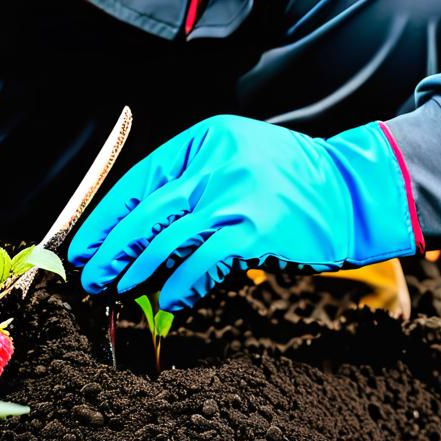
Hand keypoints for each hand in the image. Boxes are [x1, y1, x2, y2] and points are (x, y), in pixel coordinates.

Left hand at [68, 115, 421, 310]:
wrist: (355, 192)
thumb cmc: (290, 185)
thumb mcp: (236, 164)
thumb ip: (192, 189)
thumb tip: (138, 239)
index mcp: (205, 139)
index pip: (140, 180)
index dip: (107, 217)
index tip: (84, 243)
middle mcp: (217, 161)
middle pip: (148, 212)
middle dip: (112, 249)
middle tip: (90, 275)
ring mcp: (237, 194)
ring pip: (169, 239)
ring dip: (137, 271)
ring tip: (116, 291)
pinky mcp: (256, 229)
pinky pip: (203, 262)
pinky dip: (181, 285)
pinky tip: (168, 301)